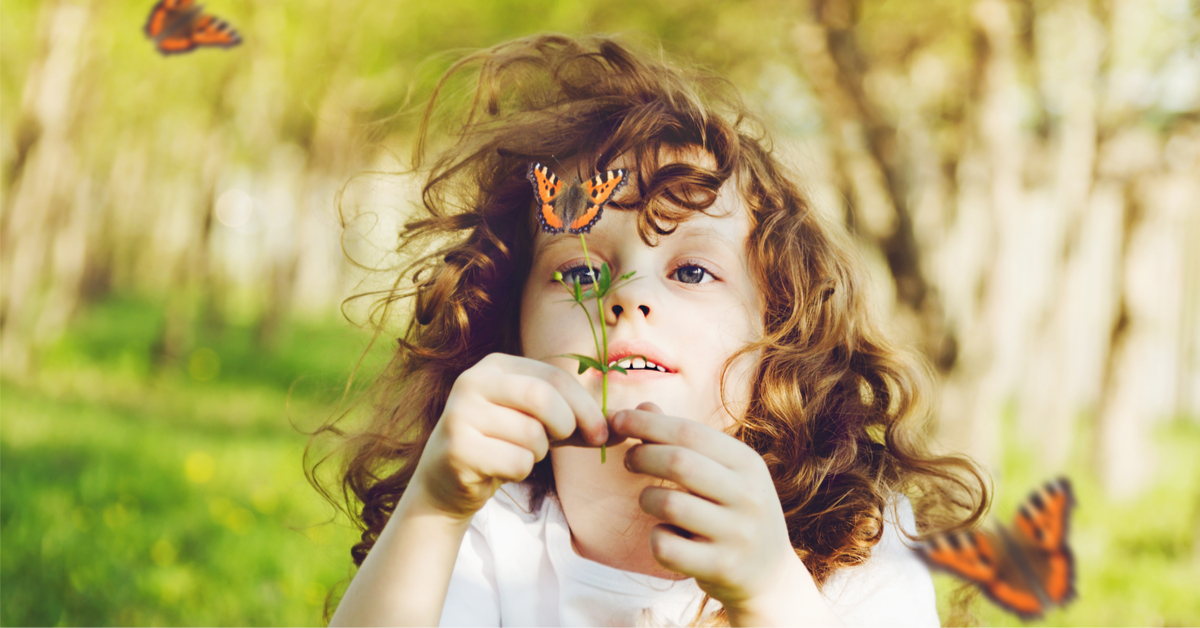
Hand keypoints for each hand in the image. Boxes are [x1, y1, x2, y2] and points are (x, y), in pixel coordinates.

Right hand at [410, 353, 620, 519]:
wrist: (448, 482)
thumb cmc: (505, 446)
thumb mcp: (547, 427)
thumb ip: (586, 422)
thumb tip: (637, 420)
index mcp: (496, 365)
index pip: (554, 376)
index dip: (585, 406)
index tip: (600, 434)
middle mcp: (473, 381)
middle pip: (543, 398)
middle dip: (566, 425)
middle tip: (564, 442)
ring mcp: (460, 413)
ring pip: (531, 434)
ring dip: (537, 453)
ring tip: (517, 454)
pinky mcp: (456, 448)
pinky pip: (515, 461)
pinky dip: (519, 471)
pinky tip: (500, 468)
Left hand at [613, 402, 840, 625]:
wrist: (770, 577)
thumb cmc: (735, 514)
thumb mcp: (723, 473)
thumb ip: (685, 441)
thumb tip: (642, 407)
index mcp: (748, 463)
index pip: (691, 432)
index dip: (648, 423)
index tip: (618, 419)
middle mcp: (749, 495)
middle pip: (679, 462)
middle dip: (642, 456)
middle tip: (628, 460)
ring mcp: (737, 534)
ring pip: (669, 504)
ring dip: (647, 499)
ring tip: (651, 501)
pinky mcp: (721, 567)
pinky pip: (666, 546)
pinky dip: (656, 538)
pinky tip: (667, 536)